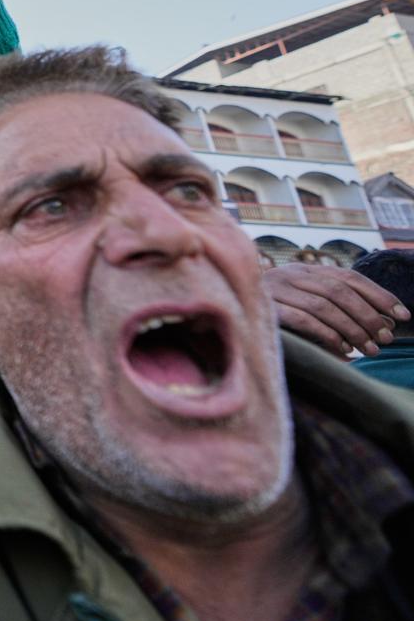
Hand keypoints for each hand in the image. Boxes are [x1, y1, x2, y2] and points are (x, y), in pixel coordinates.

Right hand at [263, 262, 408, 358]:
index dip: (379, 295)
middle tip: (385, 339)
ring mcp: (278, 290)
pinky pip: (304, 320)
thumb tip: (382, 323)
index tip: (402, 315)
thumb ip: (334, 304)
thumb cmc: (272, 311)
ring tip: (369, 350)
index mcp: (305, 270)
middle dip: (368, 316)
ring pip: (325, 306)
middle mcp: (292, 275)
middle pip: (340, 291)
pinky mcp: (267, 309)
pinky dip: (328, 336)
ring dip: (352, 329)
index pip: (350, 277)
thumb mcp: (302, 299)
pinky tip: (342, 351)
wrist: (224, 306)